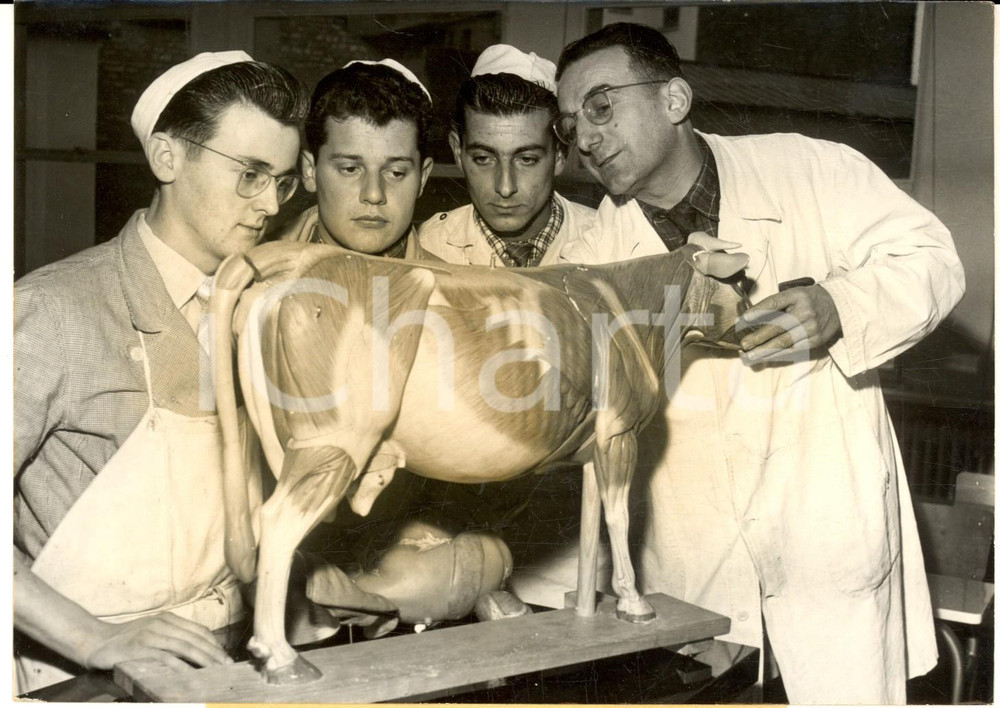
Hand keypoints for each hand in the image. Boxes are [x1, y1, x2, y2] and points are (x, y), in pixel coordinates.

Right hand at [83, 612, 232, 672]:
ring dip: (203, 660)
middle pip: (195, 639)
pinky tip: (190, 675)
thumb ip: (171, 639)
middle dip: (214, 654)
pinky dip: (180, 666)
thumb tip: (194, 653)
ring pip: (185, 647)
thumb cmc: (125, 641)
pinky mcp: (140, 648)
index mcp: (168, 619)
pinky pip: (166, 658)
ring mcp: (151, 635)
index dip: (214, 644)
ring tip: (216, 671)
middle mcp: (162, 624)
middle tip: (228, 667)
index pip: (199, 631)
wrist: (94, 641)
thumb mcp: (152, 634)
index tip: (226, 657)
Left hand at [737, 285, 841, 363]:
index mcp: (798, 296)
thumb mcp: (795, 294)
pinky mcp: (815, 341)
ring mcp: (811, 328)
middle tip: (743, 344)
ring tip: (749, 356)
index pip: (775, 303)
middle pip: (778, 326)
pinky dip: (777, 355)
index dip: (758, 311)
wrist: (840, 306)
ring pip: (784, 342)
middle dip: (758, 337)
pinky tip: (765, 358)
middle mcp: (805, 312)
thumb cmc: (809, 300)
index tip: (743, 319)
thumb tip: (750, 316)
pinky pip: (793, 350)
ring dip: (764, 351)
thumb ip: (776, 303)